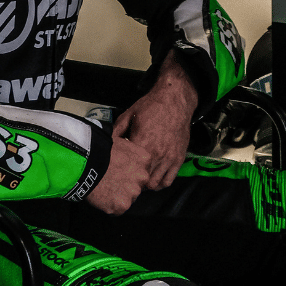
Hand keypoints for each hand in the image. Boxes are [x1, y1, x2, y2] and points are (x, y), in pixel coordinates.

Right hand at [85, 134, 150, 214]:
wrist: (83, 161)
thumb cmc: (97, 148)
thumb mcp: (118, 139)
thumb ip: (127, 144)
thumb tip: (126, 130)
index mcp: (144, 159)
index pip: (142, 171)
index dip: (128, 172)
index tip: (117, 169)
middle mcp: (143, 177)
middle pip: (137, 186)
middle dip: (125, 185)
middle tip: (109, 179)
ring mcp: (133, 192)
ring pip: (128, 198)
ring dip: (117, 196)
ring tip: (103, 187)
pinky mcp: (122, 206)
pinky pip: (117, 209)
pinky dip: (109, 205)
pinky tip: (101, 195)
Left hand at [114, 49, 196, 189]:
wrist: (174, 101)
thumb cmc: (151, 106)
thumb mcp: (129, 115)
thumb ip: (117, 131)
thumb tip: (107, 143)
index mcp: (142, 143)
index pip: (127, 168)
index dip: (121, 172)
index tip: (117, 172)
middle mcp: (156, 154)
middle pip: (141, 180)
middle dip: (133, 181)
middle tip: (127, 178)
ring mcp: (169, 158)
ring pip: (155, 184)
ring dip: (146, 185)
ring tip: (139, 179)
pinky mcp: (178, 159)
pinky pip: (168, 180)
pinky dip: (160, 184)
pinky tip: (153, 179)